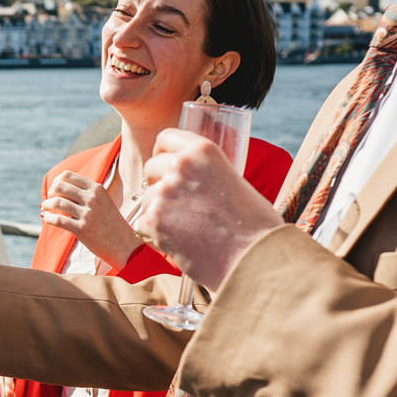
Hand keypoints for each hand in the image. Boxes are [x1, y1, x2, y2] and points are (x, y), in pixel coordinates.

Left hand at [40, 170, 141, 269]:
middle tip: (49, 200)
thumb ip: (86, 194)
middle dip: (51, 192)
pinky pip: (58, 220)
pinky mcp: (82, 229)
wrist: (124, 245)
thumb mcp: (103, 201)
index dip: (57, 181)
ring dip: (47, 204)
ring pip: (57, 202)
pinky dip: (48, 218)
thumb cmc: (111, 224)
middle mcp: (92, 198)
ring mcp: (87, 214)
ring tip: (45, 208)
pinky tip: (46, 218)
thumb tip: (60, 189)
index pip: (68, 176)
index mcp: (97, 189)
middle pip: (60, 186)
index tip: (54, 190)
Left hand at [139, 129, 282, 292]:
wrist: (254, 259)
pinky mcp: (154, 220)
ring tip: (186, 229)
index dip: (163, 152)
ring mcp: (164, 192)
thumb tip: (192, 178)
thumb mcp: (234, 181)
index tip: (165, 164)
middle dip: (158, 183)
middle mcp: (180, 166)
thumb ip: (208, 173)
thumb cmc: (254, 226)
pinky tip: (178, 242)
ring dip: (159, 212)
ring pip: (146, 198)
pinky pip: (142, 223)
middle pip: (151, 167)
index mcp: (203, 150)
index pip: (165, 137)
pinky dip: (155, 234)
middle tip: (176, 203)